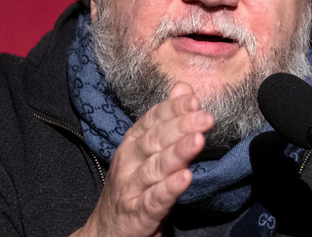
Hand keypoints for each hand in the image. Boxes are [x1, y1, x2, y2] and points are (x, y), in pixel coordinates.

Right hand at [72, 83, 213, 236]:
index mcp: (132, 144)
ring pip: (155, 168)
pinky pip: (154, 199)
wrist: (106, 231)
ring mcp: (131, 188)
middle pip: (155, 141)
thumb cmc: (133, 187)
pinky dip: (170, 188)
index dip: (173, 109)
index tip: (194, 100)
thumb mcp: (146, 150)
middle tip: (204, 118)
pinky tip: (186, 178)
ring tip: (198, 141)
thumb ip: (166, 120)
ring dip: (177, 153)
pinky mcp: (137, 214)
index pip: (153, 120)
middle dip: (181, 127)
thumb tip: (183, 88)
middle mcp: (129, 162)